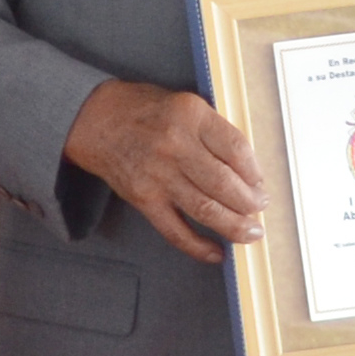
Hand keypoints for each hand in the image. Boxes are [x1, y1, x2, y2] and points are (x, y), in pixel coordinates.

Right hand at [69, 82, 263, 263]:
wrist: (94, 120)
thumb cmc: (144, 111)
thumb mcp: (185, 103)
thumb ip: (214, 131)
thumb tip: (248, 172)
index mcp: (190, 115)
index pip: (236, 149)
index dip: (255, 172)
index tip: (260, 183)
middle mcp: (174, 145)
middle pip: (225, 184)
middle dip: (250, 203)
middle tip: (259, 209)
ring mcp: (157, 174)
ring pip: (206, 210)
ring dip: (234, 227)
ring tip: (250, 234)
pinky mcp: (143, 198)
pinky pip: (175, 230)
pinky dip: (198, 246)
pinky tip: (216, 252)